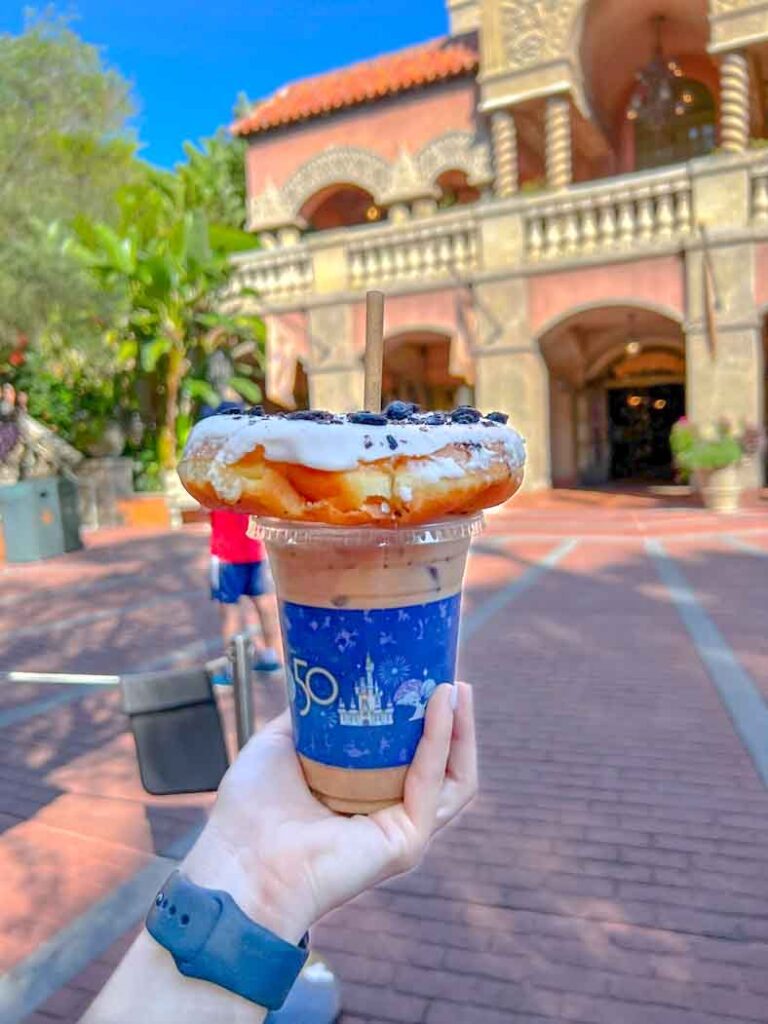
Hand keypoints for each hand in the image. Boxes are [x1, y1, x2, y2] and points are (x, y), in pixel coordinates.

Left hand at [182, 682, 476, 943]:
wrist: (240, 859)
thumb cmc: (251, 810)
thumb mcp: (281, 743)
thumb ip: (312, 716)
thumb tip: (332, 677)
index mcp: (362, 793)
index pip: (409, 753)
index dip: (423, 716)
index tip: (425, 673)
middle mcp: (387, 812)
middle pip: (440, 763)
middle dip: (452, 719)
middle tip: (450, 675)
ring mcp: (401, 829)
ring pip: (452, 776)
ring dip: (459, 728)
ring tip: (457, 687)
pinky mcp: (406, 841)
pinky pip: (434, 783)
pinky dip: (442, 740)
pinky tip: (440, 705)